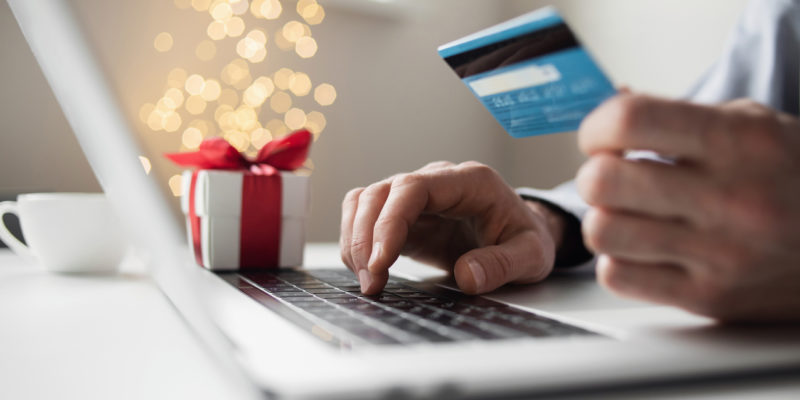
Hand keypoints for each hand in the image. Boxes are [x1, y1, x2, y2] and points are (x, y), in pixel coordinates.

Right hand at [340, 161, 563, 294]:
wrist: (522, 235)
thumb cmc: (526, 239)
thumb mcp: (533, 256)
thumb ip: (504, 265)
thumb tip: (467, 276)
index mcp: (470, 181)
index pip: (414, 187)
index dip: (390, 222)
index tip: (381, 262)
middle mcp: (438, 180)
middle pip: (382, 192)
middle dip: (366, 238)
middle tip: (371, 282)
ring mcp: (417, 196)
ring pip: (365, 200)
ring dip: (356, 239)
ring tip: (368, 281)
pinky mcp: (404, 214)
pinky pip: (366, 216)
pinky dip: (357, 241)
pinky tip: (367, 270)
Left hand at [577, 93, 799, 320]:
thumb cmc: (794, 178)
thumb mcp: (752, 126)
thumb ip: (677, 117)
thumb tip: (608, 114)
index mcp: (740, 143)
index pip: (630, 121)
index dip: (597, 128)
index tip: (600, 138)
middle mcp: (731, 198)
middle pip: (603, 181)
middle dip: (594, 175)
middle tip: (611, 178)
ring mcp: (721, 255)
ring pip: (603, 232)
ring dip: (604, 219)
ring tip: (628, 214)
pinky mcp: (709, 299)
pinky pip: (618, 276)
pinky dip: (619, 260)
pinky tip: (644, 249)